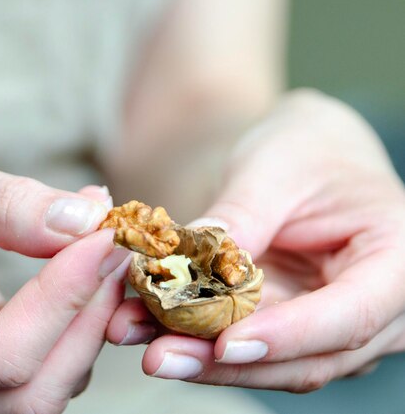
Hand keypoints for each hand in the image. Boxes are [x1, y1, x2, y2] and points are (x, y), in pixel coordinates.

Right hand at [0, 112, 130, 412]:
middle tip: (113, 246)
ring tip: (98, 257)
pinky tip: (78, 280)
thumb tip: (88, 223)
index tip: (103, 237)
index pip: (0, 356)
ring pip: (38, 395)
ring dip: (84, 329)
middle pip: (27, 392)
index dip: (65, 297)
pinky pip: (31, 377)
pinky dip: (67, 333)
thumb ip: (10, 206)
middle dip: (85, 318)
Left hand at [107, 89, 404, 391]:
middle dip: (225, 361)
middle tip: (159, 357)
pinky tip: (142, 324)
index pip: (350, 314)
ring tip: (133, 335)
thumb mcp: (273, 166)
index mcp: (396, 257)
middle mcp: (376, 306)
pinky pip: (243, 342)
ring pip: (268, 362)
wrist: (302, 155)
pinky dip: (193, 338)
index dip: (287, 336)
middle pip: (305, 356)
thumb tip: (193, 269)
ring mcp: (330, 324)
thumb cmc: (304, 148)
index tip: (225, 344)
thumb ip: (242, 217)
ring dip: (199, 356)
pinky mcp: (288, 325)